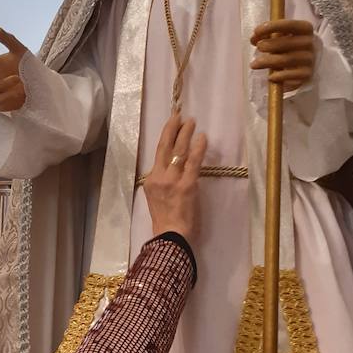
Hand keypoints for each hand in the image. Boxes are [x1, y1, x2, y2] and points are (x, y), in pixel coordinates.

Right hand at [143, 112, 206, 244]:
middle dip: (172, 129)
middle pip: (165, 147)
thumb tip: (170, 172)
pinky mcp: (187, 184)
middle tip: (180, 115)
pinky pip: (193, 162)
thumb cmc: (165, 222)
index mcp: (150, 181)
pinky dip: (198, 148)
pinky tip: (202, 138)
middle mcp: (159, 177)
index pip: (158, 154)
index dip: (165, 137)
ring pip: (178, 151)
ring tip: (191, 122)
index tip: (171, 124)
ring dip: (185, 134)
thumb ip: (161, 184)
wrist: (170, 236)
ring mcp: (172, 180)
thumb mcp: (155, 199)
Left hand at [250, 19, 315, 88]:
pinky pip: (290, 75)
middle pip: (287, 43)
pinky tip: (271, 77)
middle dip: (269, 45)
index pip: (289, 25)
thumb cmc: (288, 46)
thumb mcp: (280, 37)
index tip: (256, 31)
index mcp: (305, 28)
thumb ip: (267, 35)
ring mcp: (309, 59)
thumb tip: (254, 38)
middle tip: (258, 47)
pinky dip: (278, 76)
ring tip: (254, 64)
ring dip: (267, 62)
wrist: (303, 64)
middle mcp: (310, 43)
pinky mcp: (307, 74)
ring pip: (286, 60)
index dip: (272, 26)